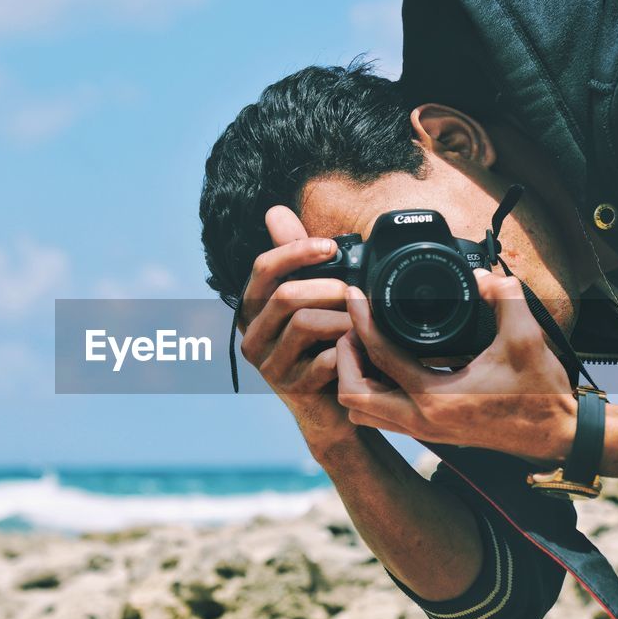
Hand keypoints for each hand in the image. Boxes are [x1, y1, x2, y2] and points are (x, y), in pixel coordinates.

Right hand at [237, 206, 355, 447]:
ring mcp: (270, 366)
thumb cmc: (326, 342)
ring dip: (343, 317)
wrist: (336, 406)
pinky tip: (363, 349)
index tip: (331, 247)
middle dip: (330, 287)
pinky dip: (348, 350)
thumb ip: (295, 259)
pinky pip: (322, 359)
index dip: (296, 251)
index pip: (263, 269)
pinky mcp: (292, 390)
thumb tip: (274, 212)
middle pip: (286, 296)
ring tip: (364, 320)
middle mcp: (252, 336)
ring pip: (305, 324)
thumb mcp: (312, 298)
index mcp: (254, 309)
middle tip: (358, 292)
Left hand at [334, 270, 576, 466]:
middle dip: (344, 358)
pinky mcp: (429, 432)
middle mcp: (421, 420)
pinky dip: (372, 391)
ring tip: (365, 346)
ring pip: (362, 412)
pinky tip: (388, 364)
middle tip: (354, 327)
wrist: (556, 435)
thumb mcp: (526, 338)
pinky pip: (381, 415)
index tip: (356, 296)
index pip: (379, 356)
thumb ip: (504, 297)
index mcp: (436, 398)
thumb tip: (482, 275)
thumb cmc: (541, 394)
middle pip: (352, 395)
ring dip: (355, 379)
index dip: (361, 319)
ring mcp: (423, 431)